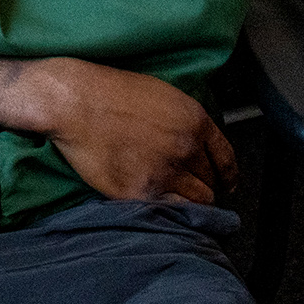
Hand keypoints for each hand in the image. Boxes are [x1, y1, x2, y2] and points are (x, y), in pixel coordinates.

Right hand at [0, 57, 237, 203]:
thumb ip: (185, 121)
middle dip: (204, 186)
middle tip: (192, 189)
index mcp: (194, 121)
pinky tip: (160, 205)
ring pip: (196, 201)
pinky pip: (169, 211)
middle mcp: (186, 148)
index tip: (227, 183)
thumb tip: (196, 142)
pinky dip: (169, 211)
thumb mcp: (162, 94)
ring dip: (189, 202)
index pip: (226, 158)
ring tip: (176, 198)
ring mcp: (164, 172)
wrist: (75, 102)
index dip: (228, 175)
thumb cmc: (111, 92)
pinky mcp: (141, 192)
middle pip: (210, 182)